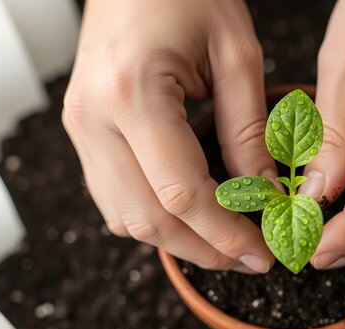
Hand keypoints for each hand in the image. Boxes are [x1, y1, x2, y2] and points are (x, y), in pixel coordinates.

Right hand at [63, 0, 275, 272]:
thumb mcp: (236, 54)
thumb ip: (248, 130)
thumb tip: (263, 192)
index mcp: (133, 94)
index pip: (181, 193)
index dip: (224, 233)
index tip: (261, 252)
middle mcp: (94, 118)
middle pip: (147, 218)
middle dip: (203, 249)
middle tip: (249, 257)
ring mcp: (81, 126)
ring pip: (124, 216)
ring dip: (177, 239)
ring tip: (224, 242)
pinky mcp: (83, 129)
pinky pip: (113, 195)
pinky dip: (152, 217)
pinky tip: (188, 216)